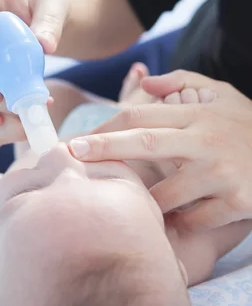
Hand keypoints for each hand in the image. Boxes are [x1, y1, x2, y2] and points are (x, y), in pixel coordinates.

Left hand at [69, 70, 251, 232]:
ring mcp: (222, 173)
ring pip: (166, 193)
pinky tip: (169, 225)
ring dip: (142, 203)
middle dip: (104, 150)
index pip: (142, 116)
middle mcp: (206, 141)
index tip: (79, 140)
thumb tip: (143, 80)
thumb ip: (183, 83)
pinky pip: (195, 219)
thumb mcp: (222, 94)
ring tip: (122, 209)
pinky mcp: (238, 202)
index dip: (106, 127)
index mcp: (198, 115)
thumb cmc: (248, 125)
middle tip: (72, 157)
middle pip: (145, 143)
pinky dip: (178, 223)